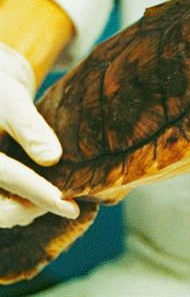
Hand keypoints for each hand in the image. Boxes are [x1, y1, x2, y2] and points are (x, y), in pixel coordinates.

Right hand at [0, 42, 78, 227]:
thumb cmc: (0, 90)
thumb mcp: (14, 101)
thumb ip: (30, 128)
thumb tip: (52, 159)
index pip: (11, 179)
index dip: (42, 196)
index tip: (71, 209)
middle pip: (3, 210)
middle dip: (36, 208)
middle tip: (69, 202)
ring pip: (5, 211)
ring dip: (33, 209)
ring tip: (64, 200)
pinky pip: (7, 203)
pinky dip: (29, 203)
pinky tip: (52, 196)